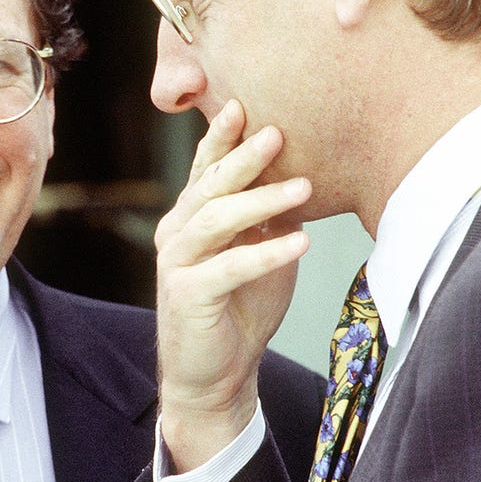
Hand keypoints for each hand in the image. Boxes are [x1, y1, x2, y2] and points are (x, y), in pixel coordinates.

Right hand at [154, 100, 311, 471]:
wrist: (215, 376)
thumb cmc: (240, 309)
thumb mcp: (262, 252)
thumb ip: (272, 216)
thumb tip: (304, 173)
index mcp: (191, 217)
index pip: (206, 169)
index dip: (222, 138)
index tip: (244, 105)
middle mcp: (176, 232)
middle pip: (209, 186)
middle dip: (244, 157)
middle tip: (276, 132)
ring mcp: (176, 263)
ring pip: (216, 220)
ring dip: (262, 201)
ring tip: (304, 186)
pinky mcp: (187, 296)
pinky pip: (228, 267)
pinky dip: (266, 252)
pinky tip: (300, 243)